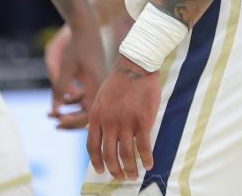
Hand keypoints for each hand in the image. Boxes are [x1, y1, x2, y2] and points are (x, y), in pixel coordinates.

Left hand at [47, 18, 105, 129]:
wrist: (86, 26)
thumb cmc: (77, 45)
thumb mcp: (66, 67)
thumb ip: (60, 88)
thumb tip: (55, 110)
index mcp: (97, 88)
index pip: (87, 115)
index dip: (73, 122)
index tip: (58, 123)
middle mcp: (99, 89)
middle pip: (86, 113)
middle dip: (69, 119)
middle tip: (52, 119)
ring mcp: (97, 84)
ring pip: (83, 105)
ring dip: (68, 110)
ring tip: (50, 113)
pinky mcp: (93, 80)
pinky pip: (83, 96)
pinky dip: (71, 99)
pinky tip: (60, 100)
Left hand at [87, 55, 158, 181]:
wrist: (135, 65)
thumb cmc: (119, 81)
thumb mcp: (101, 98)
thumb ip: (99, 117)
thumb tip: (98, 136)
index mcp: (96, 116)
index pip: (92, 146)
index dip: (97, 162)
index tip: (101, 171)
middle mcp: (108, 121)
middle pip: (109, 154)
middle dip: (115, 170)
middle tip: (121, 177)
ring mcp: (125, 122)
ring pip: (126, 155)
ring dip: (130, 169)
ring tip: (134, 176)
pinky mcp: (142, 121)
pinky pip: (144, 147)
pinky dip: (146, 159)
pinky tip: (149, 165)